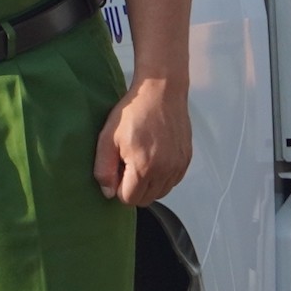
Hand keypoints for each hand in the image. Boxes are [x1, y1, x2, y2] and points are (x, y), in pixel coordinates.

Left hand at [94, 74, 190, 208]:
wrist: (161, 91)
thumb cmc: (133, 112)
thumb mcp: (108, 138)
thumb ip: (104, 170)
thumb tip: (108, 193)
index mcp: (144, 167)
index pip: (129, 199)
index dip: (118, 188)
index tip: (118, 169)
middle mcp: (165, 171)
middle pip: (145, 200)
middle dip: (133, 188)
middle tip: (128, 164)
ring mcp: (178, 166)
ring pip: (160, 193)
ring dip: (148, 184)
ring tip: (141, 160)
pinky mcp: (186, 160)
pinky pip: (172, 181)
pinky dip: (162, 177)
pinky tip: (155, 157)